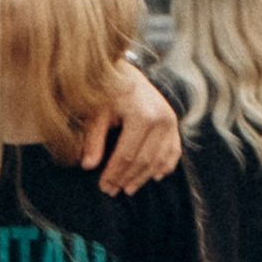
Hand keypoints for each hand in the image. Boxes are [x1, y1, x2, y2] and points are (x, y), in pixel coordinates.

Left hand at [84, 61, 182, 197]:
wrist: (125, 70)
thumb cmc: (106, 90)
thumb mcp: (96, 112)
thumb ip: (93, 139)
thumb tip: (87, 166)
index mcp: (141, 114)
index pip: (126, 155)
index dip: (114, 174)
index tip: (103, 187)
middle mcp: (161, 118)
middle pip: (143, 160)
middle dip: (126, 178)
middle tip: (112, 191)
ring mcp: (170, 121)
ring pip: (158, 159)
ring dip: (144, 177)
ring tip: (128, 189)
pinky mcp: (174, 123)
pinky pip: (173, 151)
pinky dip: (165, 166)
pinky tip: (155, 177)